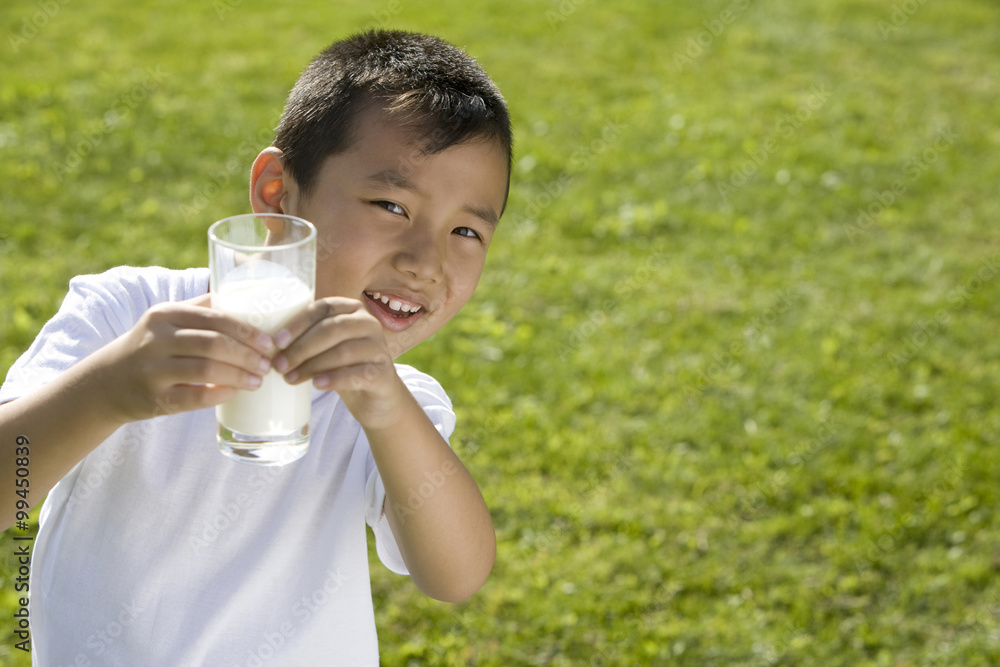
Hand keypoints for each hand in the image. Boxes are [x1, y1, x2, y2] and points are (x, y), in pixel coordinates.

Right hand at [101, 293, 274, 422]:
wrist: (106, 382)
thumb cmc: (151, 348)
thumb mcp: (166, 321)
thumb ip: (201, 308)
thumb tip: (248, 295)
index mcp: (165, 314)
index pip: (214, 318)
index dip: (246, 331)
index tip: (269, 342)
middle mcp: (156, 339)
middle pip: (213, 343)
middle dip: (247, 354)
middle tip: (267, 364)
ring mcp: (153, 370)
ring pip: (206, 369)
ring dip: (239, 375)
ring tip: (258, 380)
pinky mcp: (154, 398)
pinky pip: (195, 396)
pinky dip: (220, 394)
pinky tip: (234, 393)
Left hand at [271, 297, 405, 428]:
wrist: (376, 397)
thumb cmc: (344, 367)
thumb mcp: (327, 347)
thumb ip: (308, 338)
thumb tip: (269, 344)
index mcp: (353, 310)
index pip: (323, 307)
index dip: (298, 323)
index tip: (276, 341)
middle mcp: (369, 323)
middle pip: (332, 329)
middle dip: (301, 347)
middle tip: (279, 365)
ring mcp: (379, 348)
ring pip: (343, 352)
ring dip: (312, 365)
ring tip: (291, 378)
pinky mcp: (384, 373)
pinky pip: (357, 374)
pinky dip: (334, 378)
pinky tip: (317, 384)